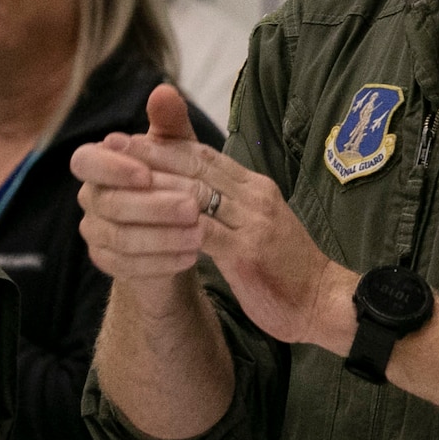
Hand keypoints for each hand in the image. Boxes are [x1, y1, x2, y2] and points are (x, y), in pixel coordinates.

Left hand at [74, 84, 355, 349]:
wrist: (325, 300)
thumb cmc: (289, 269)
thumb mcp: (259, 229)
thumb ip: (232, 209)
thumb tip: (196, 198)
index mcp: (255, 188)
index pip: (205, 155)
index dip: (166, 145)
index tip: (131, 139)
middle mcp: (254, 196)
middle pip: (195, 165)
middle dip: (151, 154)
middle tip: (113, 146)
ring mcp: (253, 221)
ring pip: (195, 192)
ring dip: (153, 185)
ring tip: (118, 180)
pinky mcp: (249, 251)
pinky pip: (202, 232)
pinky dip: (172, 226)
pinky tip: (144, 226)